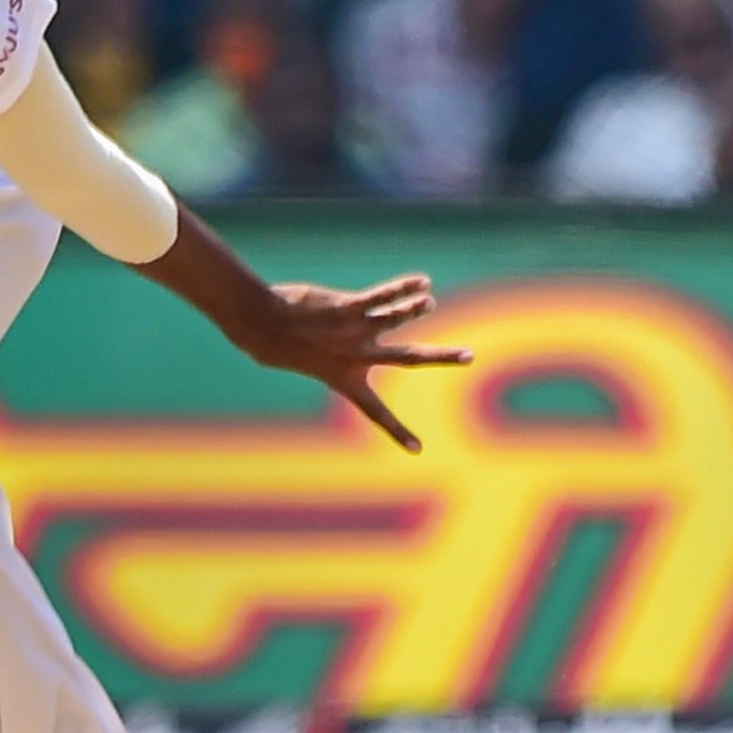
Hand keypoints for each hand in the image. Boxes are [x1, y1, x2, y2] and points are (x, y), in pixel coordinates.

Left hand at [236, 274, 473, 453]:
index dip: (399, 432)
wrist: (262, 326)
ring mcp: (353, 331)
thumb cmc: (282, 344)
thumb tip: (351, 345)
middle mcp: (356, 357)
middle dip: (442, 357)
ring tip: (427, 301)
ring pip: (395, 319)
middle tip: (470, 356)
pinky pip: (380, 296)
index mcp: (346, 380)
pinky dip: (402, 288)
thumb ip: (335, 355)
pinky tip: (421, 282)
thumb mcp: (311, 359)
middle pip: (409, 358)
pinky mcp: (347, 308)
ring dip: (414, 309)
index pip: (377, 412)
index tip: (419, 450)